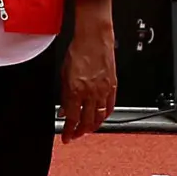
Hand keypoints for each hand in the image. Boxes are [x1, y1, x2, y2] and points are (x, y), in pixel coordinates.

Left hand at [60, 0, 116, 141]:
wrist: (94, 38)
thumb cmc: (79, 50)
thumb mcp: (64, 73)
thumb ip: (64, 94)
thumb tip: (63, 109)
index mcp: (76, 90)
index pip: (72, 118)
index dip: (68, 131)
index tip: (66, 137)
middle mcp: (90, 93)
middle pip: (86, 121)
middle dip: (80, 132)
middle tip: (75, 135)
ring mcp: (103, 91)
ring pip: (99, 117)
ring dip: (92, 126)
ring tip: (87, 129)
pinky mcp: (113, 86)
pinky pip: (110, 107)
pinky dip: (105, 116)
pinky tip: (101, 117)